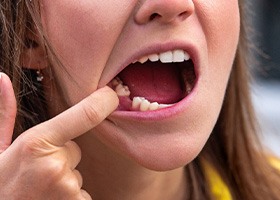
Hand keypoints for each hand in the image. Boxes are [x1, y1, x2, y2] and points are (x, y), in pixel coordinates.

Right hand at [0, 72, 118, 199]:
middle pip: (75, 150)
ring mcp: (68, 189)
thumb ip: (4, 113)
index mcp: (36, 144)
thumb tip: (1, 77)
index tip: (112, 96)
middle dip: (62, 156)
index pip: (86, 115)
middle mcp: (55, 166)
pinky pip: (81, 193)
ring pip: (77, 173)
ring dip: (64, 178)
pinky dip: (69, 196)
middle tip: (38, 171)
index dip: (104, 102)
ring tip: (40, 189)